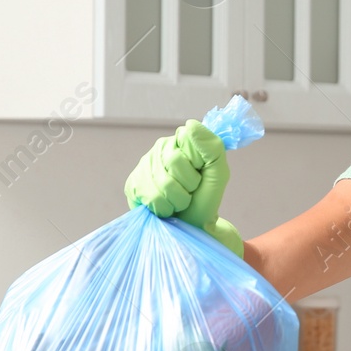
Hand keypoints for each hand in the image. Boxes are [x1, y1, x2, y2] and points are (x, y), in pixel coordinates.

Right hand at [124, 120, 244, 257]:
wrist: (192, 226)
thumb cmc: (205, 197)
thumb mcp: (218, 172)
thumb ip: (212, 146)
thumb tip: (190, 124)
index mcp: (182, 139)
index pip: (187, 140)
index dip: (198, 163)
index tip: (201, 173)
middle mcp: (160, 147)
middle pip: (174, 162)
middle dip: (188, 184)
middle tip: (190, 191)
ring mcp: (143, 165)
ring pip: (162, 182)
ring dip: (177, 199)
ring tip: (178, 201)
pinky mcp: (132, 184)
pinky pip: (149, 196)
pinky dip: (164, 207)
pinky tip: (165, 207)